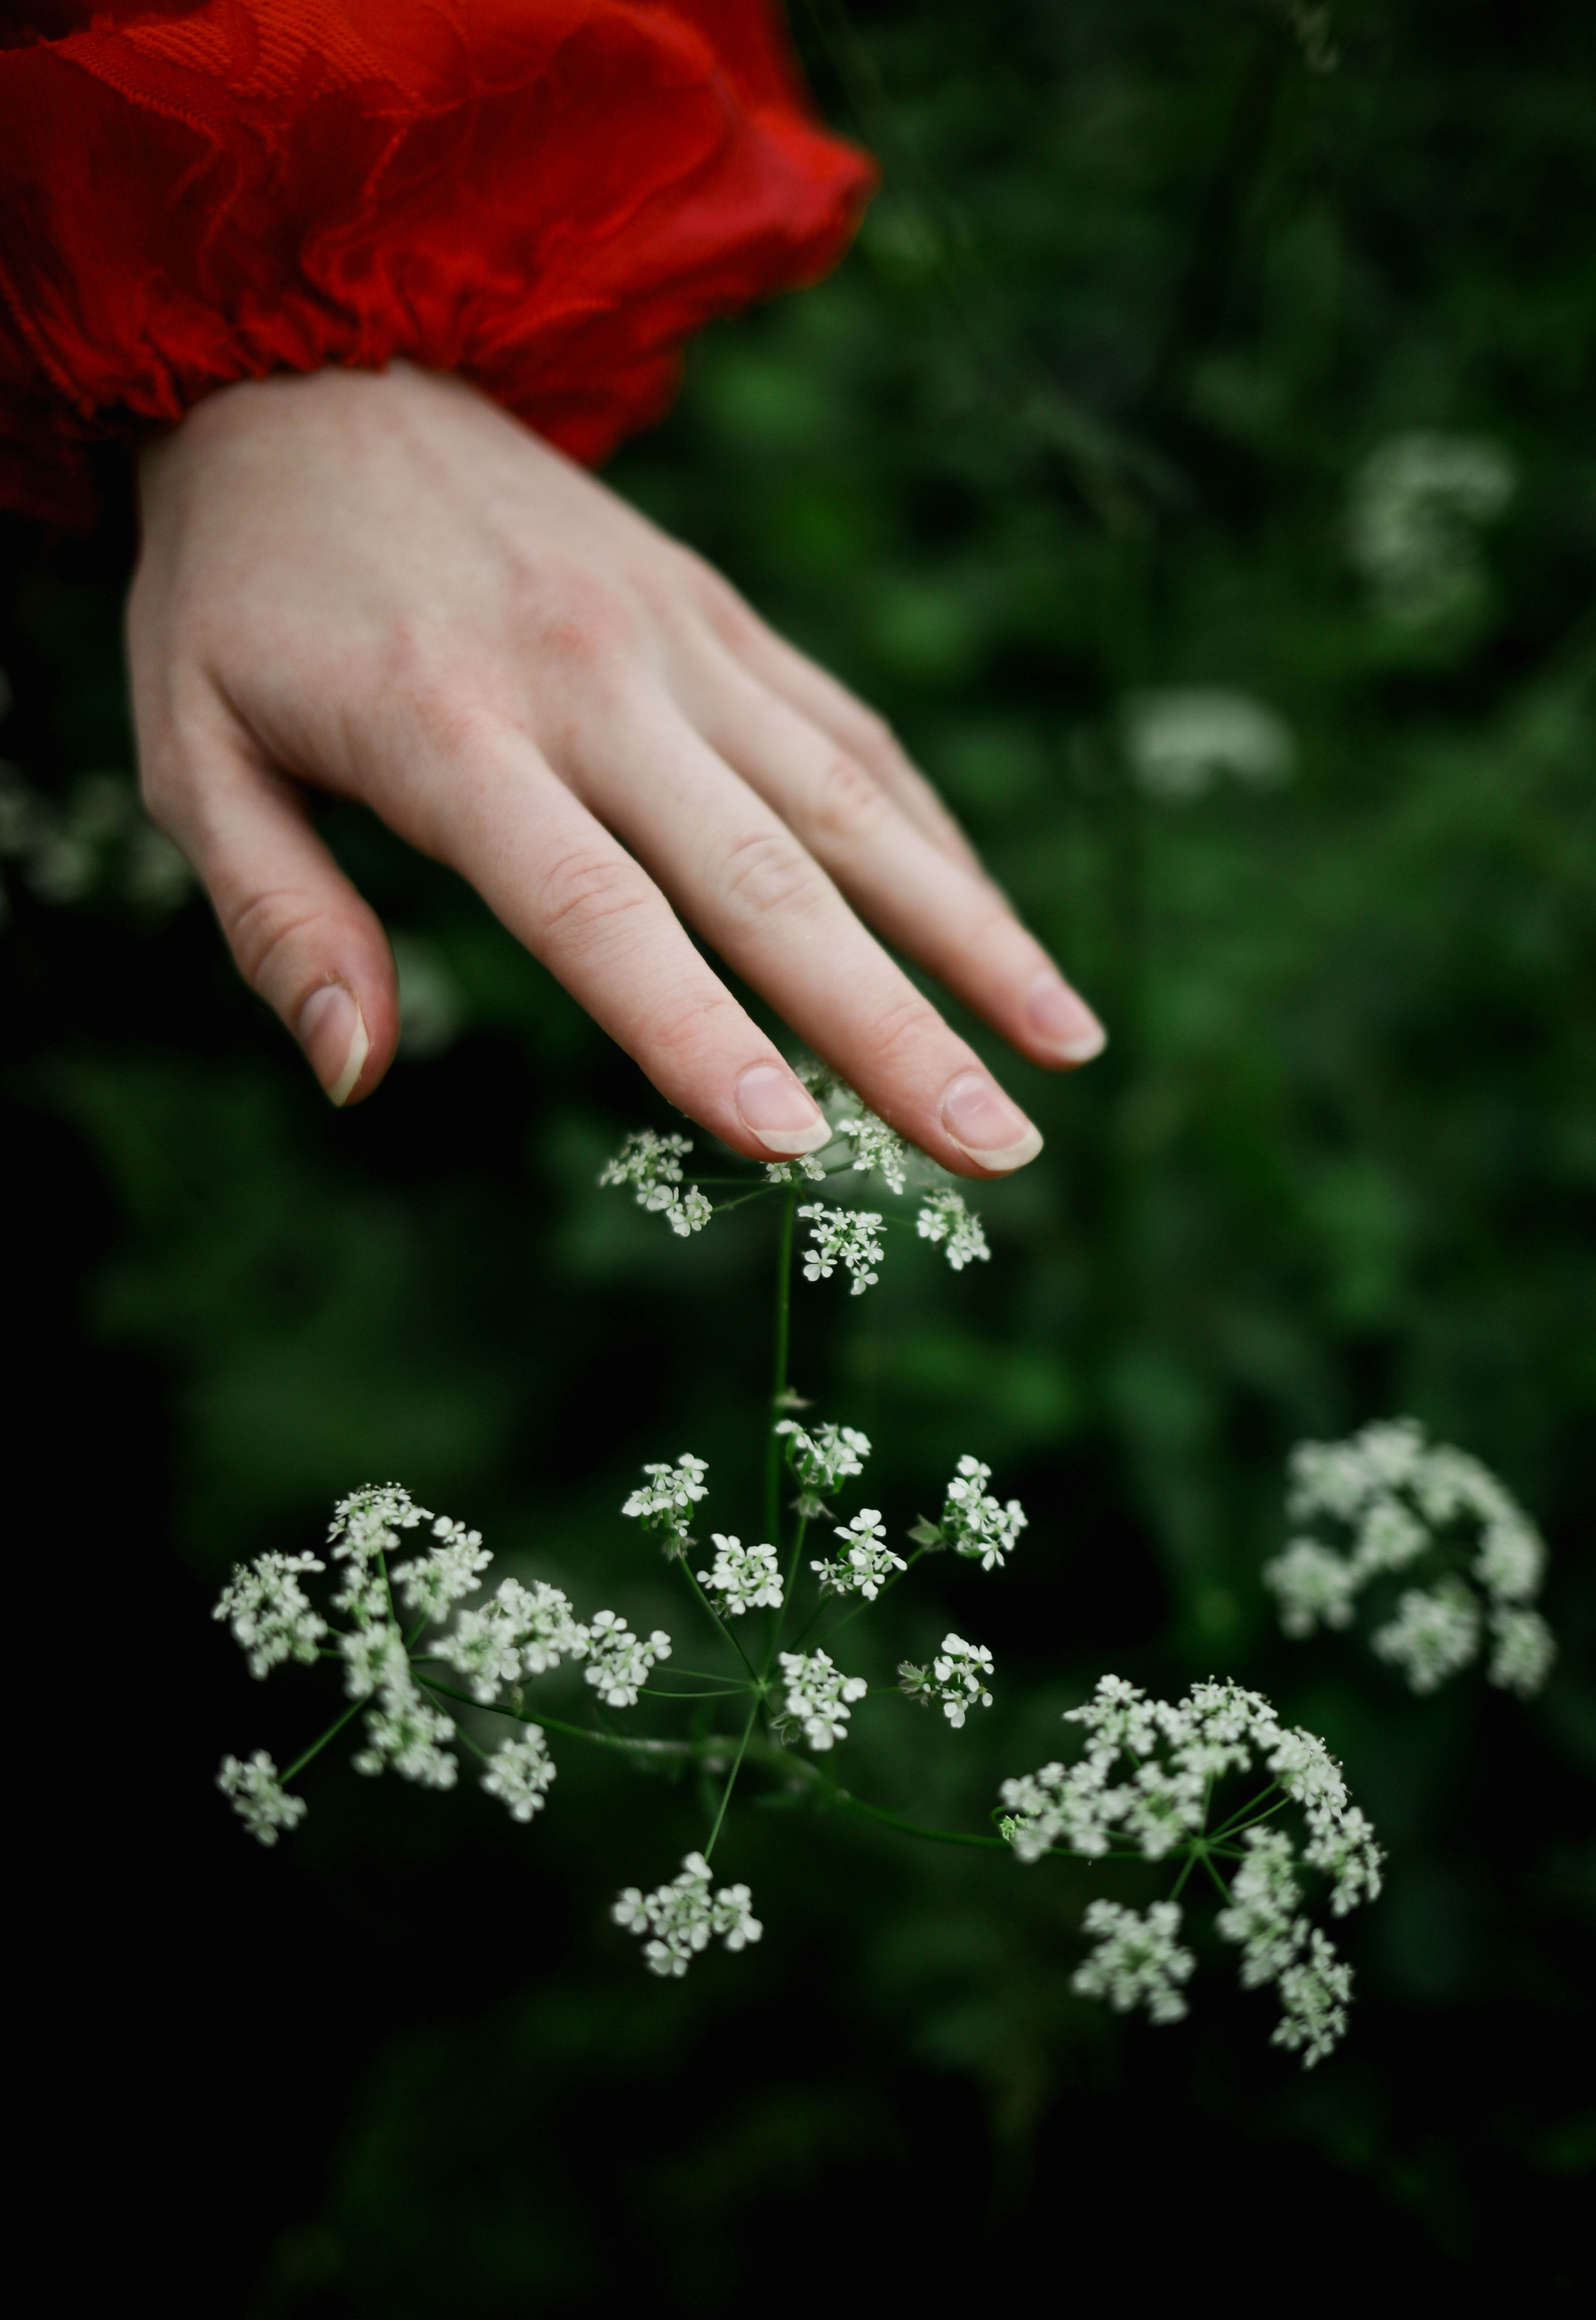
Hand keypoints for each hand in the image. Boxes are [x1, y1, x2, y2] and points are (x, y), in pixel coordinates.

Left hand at [130, 364, 1103, 1173]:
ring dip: (973, 935)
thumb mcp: (190, 753)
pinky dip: (934, 836)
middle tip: (999, 1152)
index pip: (597, 912)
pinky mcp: (722, 613)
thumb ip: (277, 918)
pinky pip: (849, 734)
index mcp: (450, 732)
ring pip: (853, 806)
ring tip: (1067, 1050)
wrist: (310, 363)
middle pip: (768, 878)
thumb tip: (356, 1075)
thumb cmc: (240, 595)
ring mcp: (678, 640)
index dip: (698, 1032)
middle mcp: (594, 683)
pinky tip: (998, 927)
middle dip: (896, 1027)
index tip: (797, 1145)